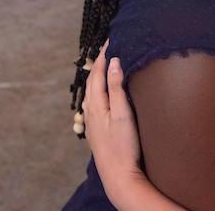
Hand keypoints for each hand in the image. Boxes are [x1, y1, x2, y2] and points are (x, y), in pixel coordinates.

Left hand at [83, 41, 146, 207]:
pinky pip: (94, 100)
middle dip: (100, 61)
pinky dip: (99, 88)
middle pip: (93, 79)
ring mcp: (92, 121)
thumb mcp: (123, 113)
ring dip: (98, 75)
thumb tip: (114, 62)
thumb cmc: (124, 145)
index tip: (111, 38)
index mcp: (96, 103)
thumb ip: (116, 87)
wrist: (118, 175)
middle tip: (109, 46)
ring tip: (106, 63)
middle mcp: (90, 110)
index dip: (104, 54)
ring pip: (92, 90)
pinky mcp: (96, 129)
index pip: (98, 71)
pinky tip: (103, 92)